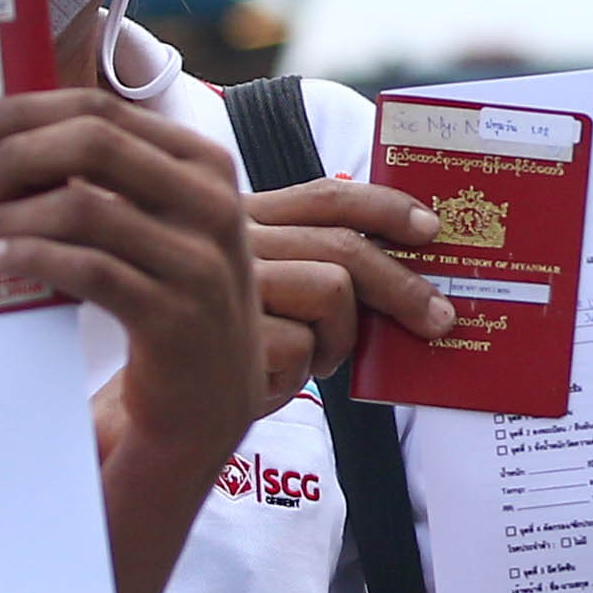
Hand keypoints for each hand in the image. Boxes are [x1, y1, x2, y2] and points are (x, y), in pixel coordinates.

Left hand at [0, 89, 265, 464]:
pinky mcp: (173, 318)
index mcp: (206, 165)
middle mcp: (212, 205)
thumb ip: (114, 179)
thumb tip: (11, 138)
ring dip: (10, 216)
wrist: (210, 401)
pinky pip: (86, 271)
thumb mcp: (163, 225)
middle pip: (93, 142)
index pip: (104, 109)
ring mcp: (198, 263)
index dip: (28, 111)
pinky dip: (29, 257)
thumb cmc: (170, 301)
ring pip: (82, 208)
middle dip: (18, 156)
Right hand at [244, 176, 451, 402]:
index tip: (429, 227)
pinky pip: (302, 346)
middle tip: (438, 319)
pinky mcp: (227, 332)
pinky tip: (275, 379)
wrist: (153, 397)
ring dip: (341, 338)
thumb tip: (404, 267)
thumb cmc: (222, 341)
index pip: (326, 196)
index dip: (385, 206)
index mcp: (247, 217)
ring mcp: (229, 282)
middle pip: (343, 247)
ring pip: (332, 290)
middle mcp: (236, 239)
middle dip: (404, 286)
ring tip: (317, 361)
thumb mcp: (262, 286)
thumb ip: (309, 260)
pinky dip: (302, 373)